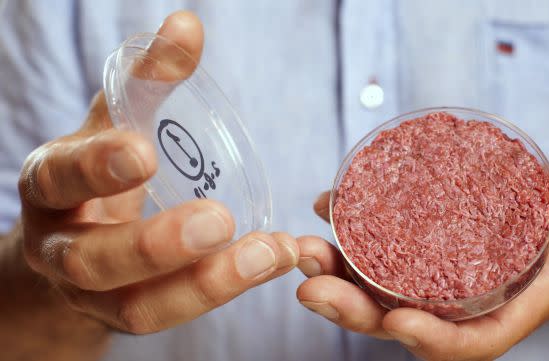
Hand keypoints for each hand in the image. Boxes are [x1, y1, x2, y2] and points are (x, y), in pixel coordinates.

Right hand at [16, 11, 297, 334]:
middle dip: (155, 245)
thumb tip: (187, 25)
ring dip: (208, 284)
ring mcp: (92, 294)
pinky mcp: (128, 316)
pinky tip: (272, 260)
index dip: (97, 167)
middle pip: (93, 261)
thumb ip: (147, 80)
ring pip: (138, 308)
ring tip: (270, 252)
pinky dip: (224, 292)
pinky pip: (171, 317)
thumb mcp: (115, 123)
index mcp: (52, 186)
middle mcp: (60, 247)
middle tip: (219, 220)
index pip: (61, 177)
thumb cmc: (97, 173)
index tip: (144, 151)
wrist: (69, 241)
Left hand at [296, 161, 548, 359]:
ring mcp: (434, 278)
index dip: (433, 339)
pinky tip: (324, 207)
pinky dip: (346, 235)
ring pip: (377, 291)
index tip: (397, 323)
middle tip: (314, 288)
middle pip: (404, 321)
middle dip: (355, 311)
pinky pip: (375, 253)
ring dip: (334, 276)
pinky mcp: (417, 250)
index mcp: (509, 304)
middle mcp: (463, 301)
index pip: (469, 340)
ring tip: (304, 251)